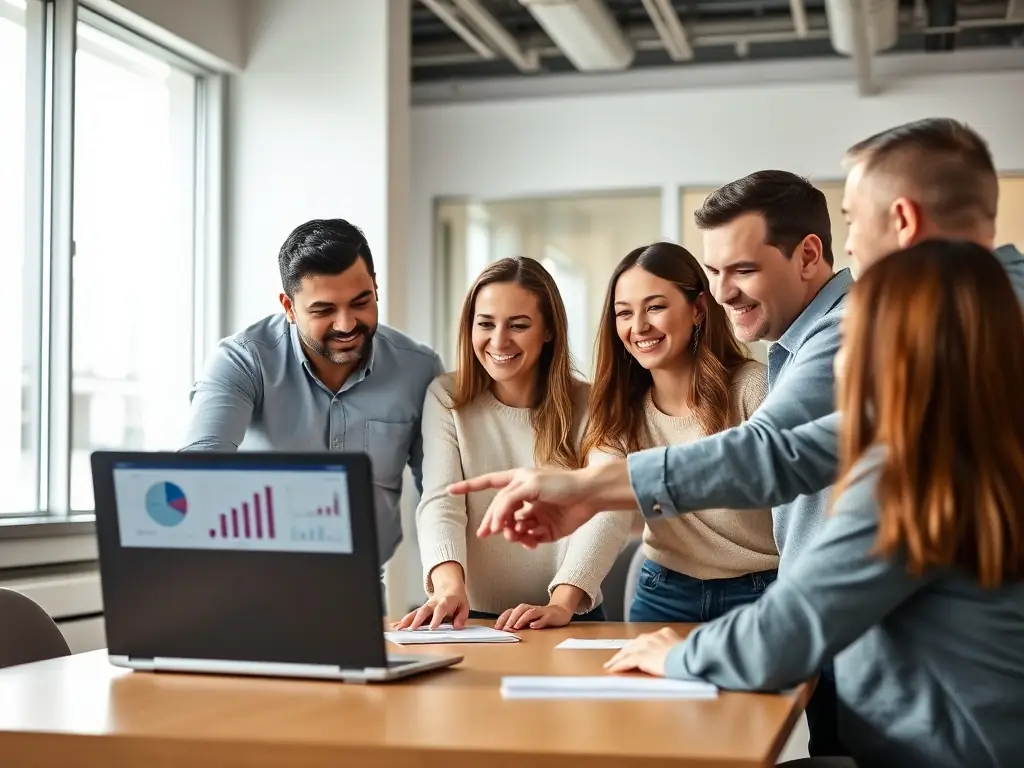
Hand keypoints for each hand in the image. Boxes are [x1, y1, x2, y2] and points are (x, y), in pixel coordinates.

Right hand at [393, 586, 469, 630]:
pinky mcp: (422, 609)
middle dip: (418, 619)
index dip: (436, 618)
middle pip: (424, 610)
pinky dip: (405, 620)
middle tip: (412, 629)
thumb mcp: (464, 605)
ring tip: (401, 628)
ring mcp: (427, 605)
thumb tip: (457, 626)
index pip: (440, 609)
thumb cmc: (456, 598)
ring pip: (416, 611)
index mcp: (446, 601)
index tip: (432, 627)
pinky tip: (398, 626)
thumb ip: (462, 617)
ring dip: (408, 620)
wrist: (449, 586)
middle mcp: (434, 603)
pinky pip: (413, 614)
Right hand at [447, 466, 605, 545]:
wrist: (590, 496)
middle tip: (488, 534)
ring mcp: (533, 514)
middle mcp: (523, 498)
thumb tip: (495, 520)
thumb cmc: (562, 484)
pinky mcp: (544, 530)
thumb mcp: (530, 486)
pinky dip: (526, 540)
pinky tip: (531, 540)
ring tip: (517, 534)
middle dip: (493, 522)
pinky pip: (527, 538)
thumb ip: (507, 501)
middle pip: (498, 512)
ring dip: (511, 533)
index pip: (487, 483)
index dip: (468, 486)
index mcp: (517, 481)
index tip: (450, 490)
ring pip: (511, 528)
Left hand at [495, 602, 572, 630]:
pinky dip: (539, 622)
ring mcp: (541, 612)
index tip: (497, 628)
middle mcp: (531, 609)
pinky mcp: (550, 616)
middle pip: (520, 609)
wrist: (561, 612)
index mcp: (524, 611)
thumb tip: (505, 632)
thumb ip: (519, 624)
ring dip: (522, 619)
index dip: (503, 618)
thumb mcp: (529, 621)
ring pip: (530, 612)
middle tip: (506, 628)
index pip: (511, 611)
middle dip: (511, 618)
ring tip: (516, 626)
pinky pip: (544, 617)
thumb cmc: (542, 617)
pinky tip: (534, 626)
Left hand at [603, 628, 682, 676]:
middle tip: (617, 657)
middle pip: (633, 644)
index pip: (646, 640)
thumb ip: (676, 650)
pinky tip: (613, 669)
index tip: (634, 649)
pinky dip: (619, 665)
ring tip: (611, 665)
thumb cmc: (692, 656)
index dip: (638, 646)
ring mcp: (646, 646)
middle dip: (625, 651)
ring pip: (627, 652)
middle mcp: (652, 637)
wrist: (689, 658)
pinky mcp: (642, 656)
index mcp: (664, 634)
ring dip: (618, 659)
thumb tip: (679, 657)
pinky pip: (627, 661)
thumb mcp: (684, 649)